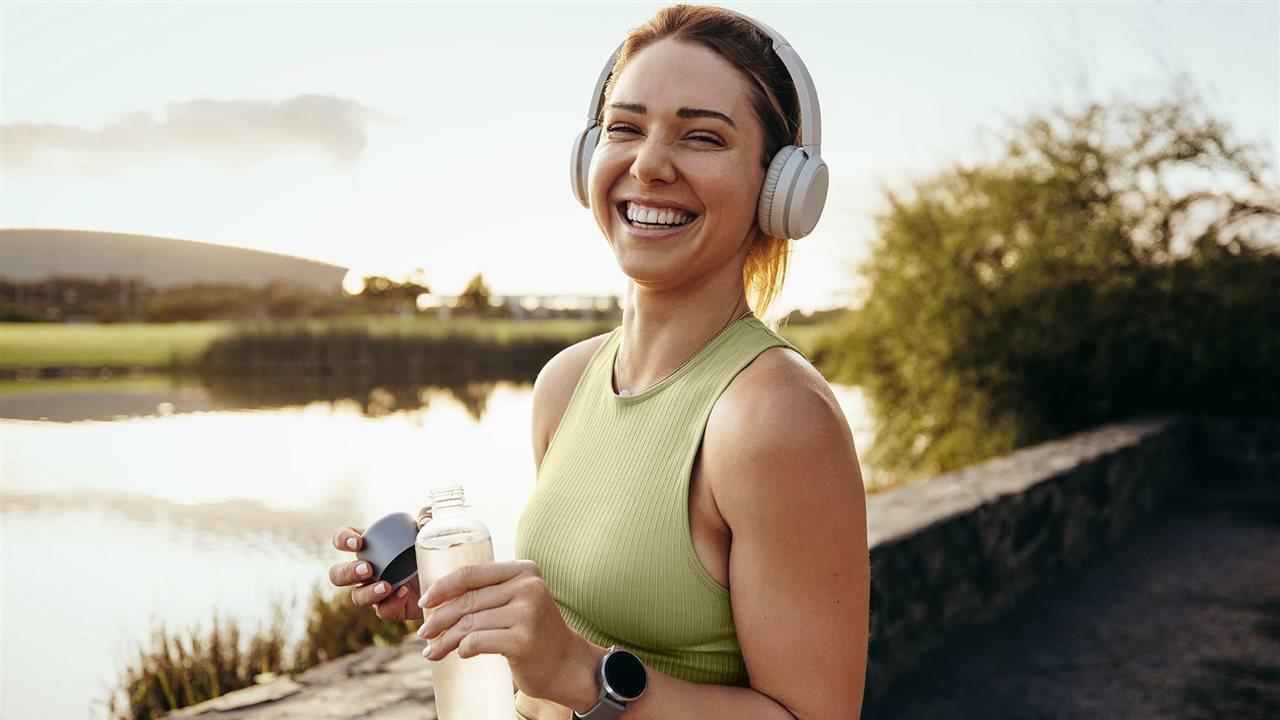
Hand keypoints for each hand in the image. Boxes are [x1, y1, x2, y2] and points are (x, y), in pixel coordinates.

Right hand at [327, 503, 432, 620]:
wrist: (447, 580)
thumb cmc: (430, 550)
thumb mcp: (428, 532)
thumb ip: (426, 518)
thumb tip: (425, 519)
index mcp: (369, 546)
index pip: (342, 539)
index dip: (342, 540)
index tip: (357, 543)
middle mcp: (367, 570)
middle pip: (338, 574)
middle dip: (347, 572)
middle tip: (367, 569)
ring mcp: (376, 592)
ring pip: (357, 597)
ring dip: (367, 593)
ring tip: (386, 586)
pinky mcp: (391, 609)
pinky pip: (382, 611)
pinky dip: (391, 603)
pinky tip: (403, 592)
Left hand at [416, 560, 598, 707]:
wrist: (567, 665)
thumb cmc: (535, 633)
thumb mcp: (519, 601)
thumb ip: (491, 592)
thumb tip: (439, 599)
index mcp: (525, 570)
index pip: (472, 573)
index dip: (443, 587)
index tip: (425, 602)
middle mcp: (528, 587)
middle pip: (468, 600)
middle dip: (439, 619)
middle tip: (424, 634)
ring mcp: (527, 613)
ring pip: (469, 624)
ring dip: (445, 640)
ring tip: (433, 651)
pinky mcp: (522, 639)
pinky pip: (477, 641)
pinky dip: (463, 648)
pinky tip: (460, 654)